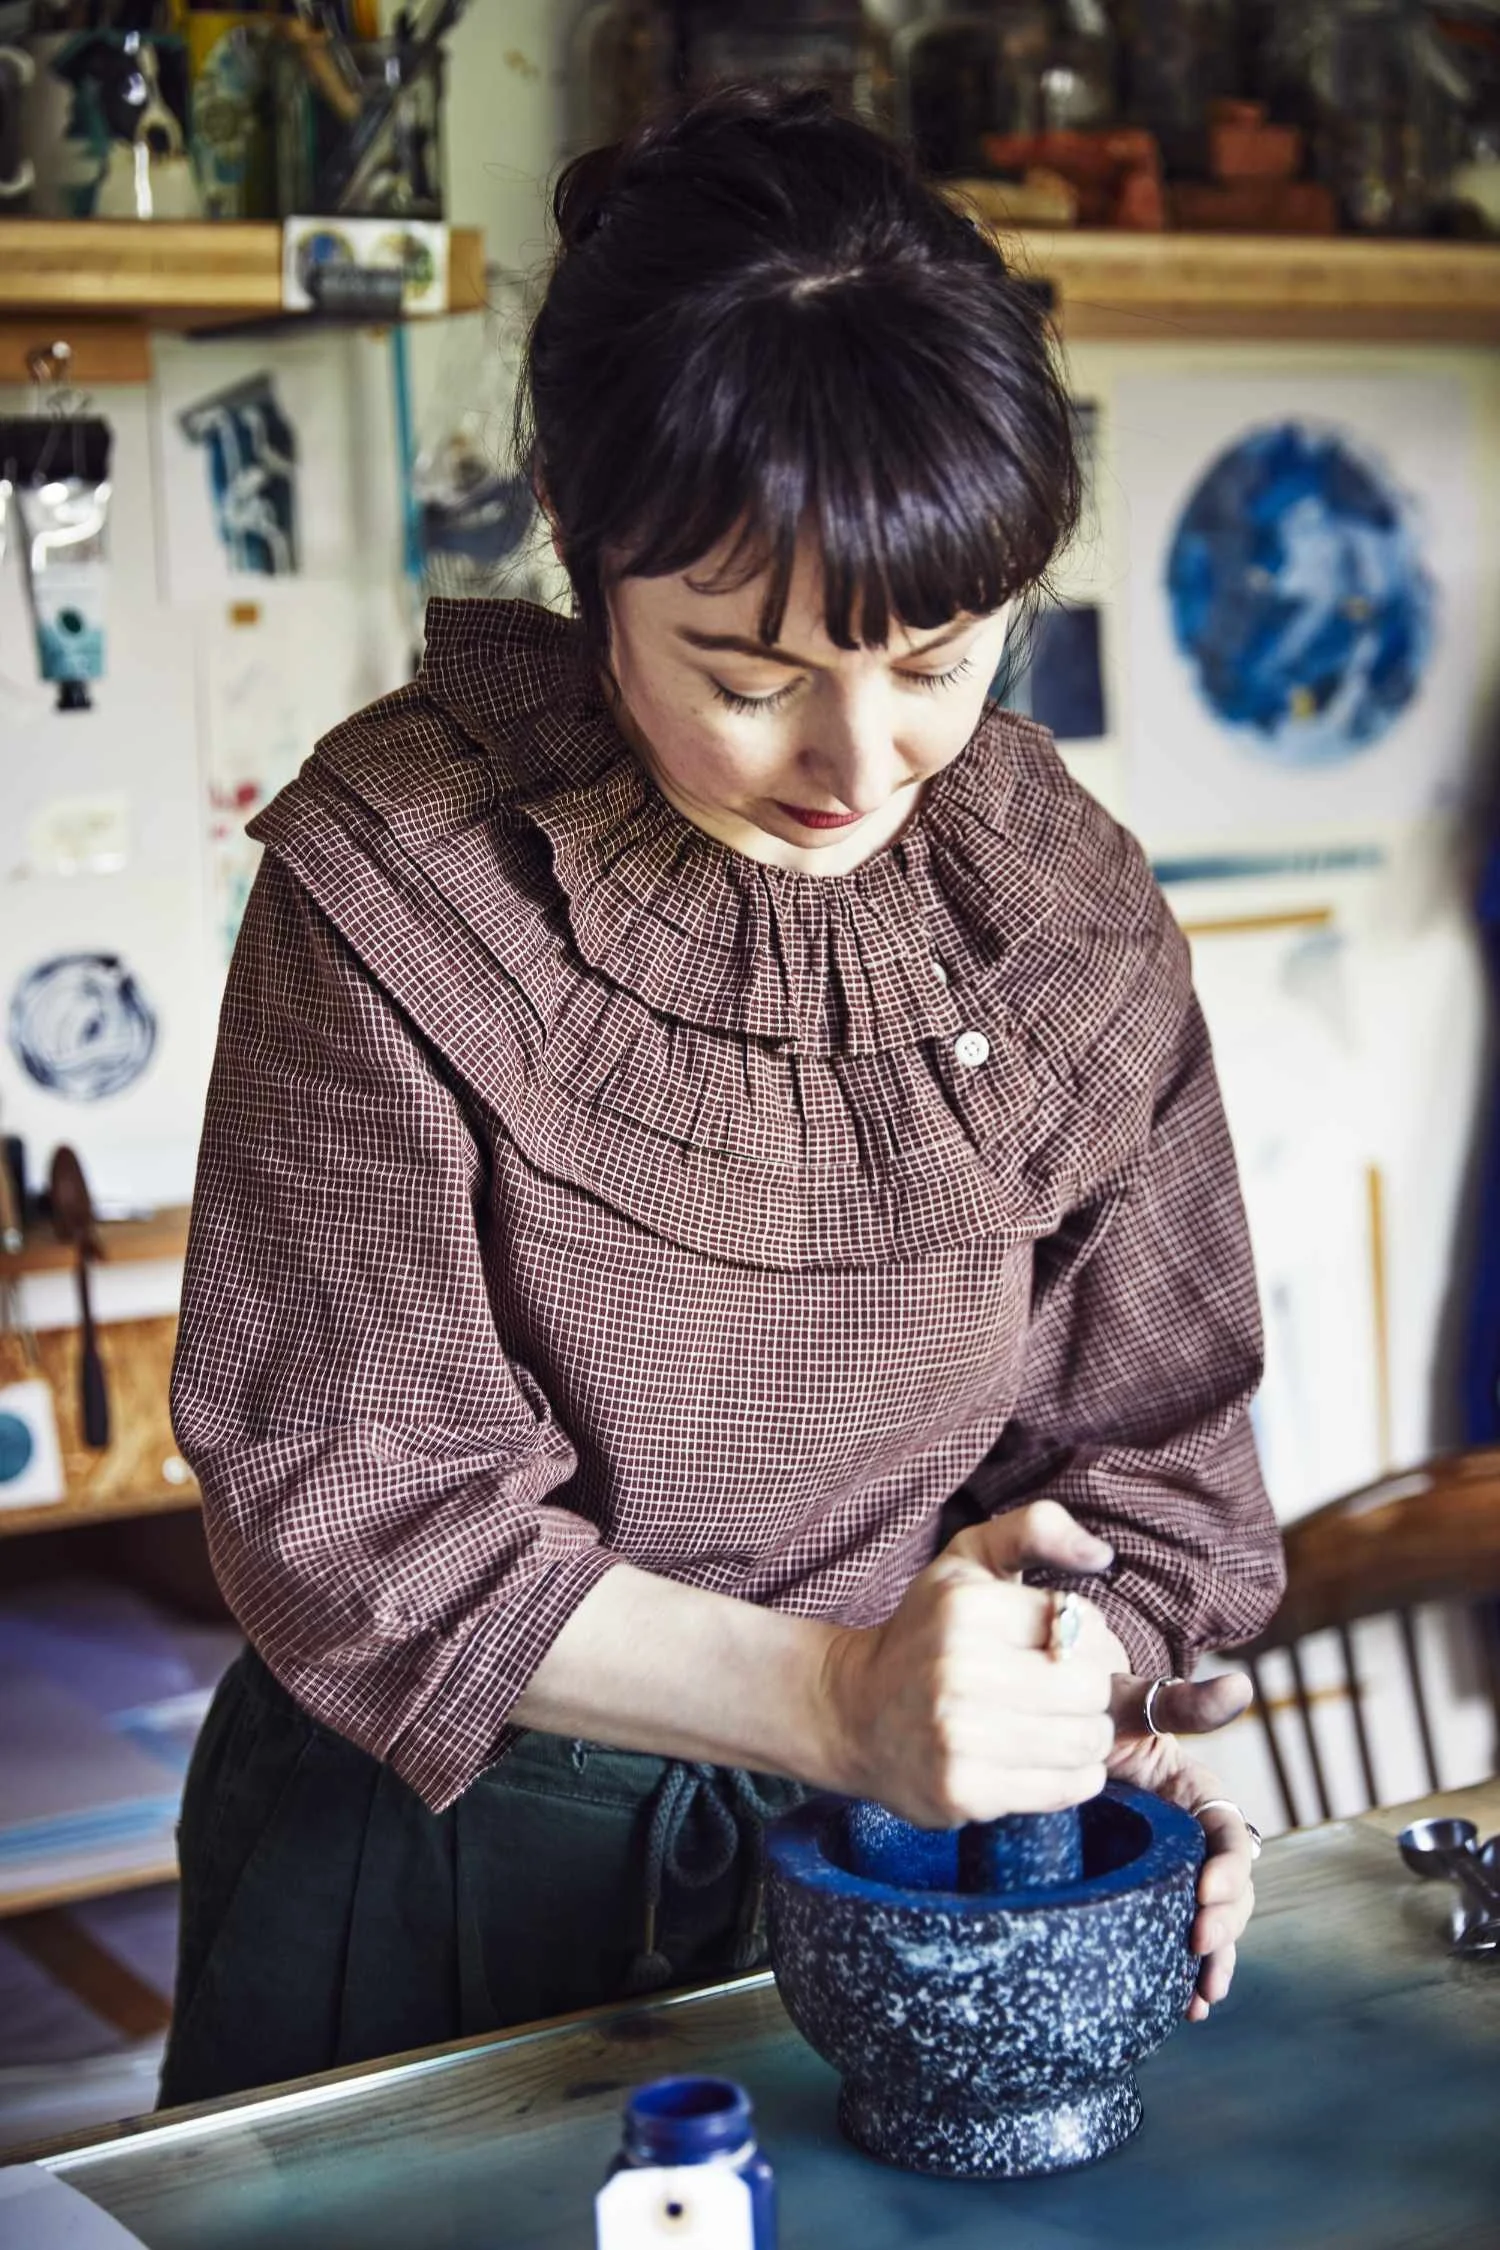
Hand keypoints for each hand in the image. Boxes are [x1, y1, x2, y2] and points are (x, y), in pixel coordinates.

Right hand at [820, 1500, 1118, 1828]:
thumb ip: (1036, 1529)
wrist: (852, 1713)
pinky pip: (1067, 1787)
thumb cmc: (925, 1633)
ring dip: (1084, 1736)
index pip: (1084, 1625)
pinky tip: (1036, 1758)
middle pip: (1092, 1688)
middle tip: (1060, 1693)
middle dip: (1089, 1691)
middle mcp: (960, 1669)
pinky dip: (1069, 1776)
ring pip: (1087, 1741)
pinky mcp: (964, 1790)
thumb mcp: (969, 1560)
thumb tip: (1101, 1554)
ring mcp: (959, 1736)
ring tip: (1050, 1725)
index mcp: (965, 1605)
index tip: (1057, 1648)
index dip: (1086, 1638)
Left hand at [1107, 1672, 1256, 2021]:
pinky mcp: (1138, 1891)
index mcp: (1194, 1793)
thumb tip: (1242, 1687)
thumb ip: (1178, 1701)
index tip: (1205, 1894)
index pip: (1228, 1833)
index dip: (1229, 1868)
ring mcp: (1164, 1867)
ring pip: (1208, 1918)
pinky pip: (1169, 1933)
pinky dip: (1184, 1970)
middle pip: (1229, 1886)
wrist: (1040, 1732)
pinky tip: (1186, 2002)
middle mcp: (1187, 1835)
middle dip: (1226, 1923)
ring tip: (1202, 1993)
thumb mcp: (1126, 1702)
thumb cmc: (1086, 1710)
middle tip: (1200, 1947)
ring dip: (1215, 1959)